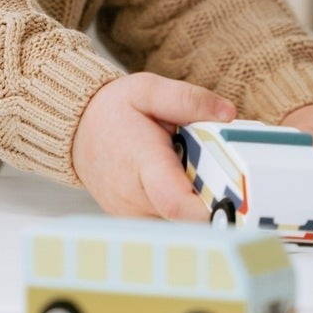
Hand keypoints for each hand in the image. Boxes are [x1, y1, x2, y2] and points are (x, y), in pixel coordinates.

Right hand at [71, 73, 236, 220]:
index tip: (235, 204)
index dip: (209, 210)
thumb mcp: (147, 89)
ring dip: (196, 202)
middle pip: (190, 215)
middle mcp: (135, 197)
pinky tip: (175, 182)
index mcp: (142, 162)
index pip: (176, 202)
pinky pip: (171, 222)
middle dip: (212, 196)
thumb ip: (188, 99)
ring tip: (186, 171)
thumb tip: (226, 114)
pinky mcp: (136, 222)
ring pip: (182, 222)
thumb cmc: (110, 112)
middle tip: (214, 169)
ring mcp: (133, 214)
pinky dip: (182, 206)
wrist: (77, 131)